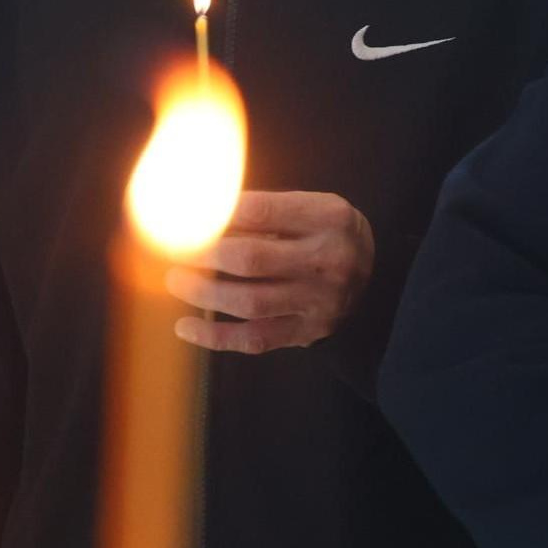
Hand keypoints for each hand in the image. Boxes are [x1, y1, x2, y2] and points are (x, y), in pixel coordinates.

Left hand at [163, 191, 374, 353]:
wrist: (374, 279)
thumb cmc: (327, 235)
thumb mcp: (313, 208)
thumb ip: (268, 209)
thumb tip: (199, 207)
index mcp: (328, 218)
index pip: (263, 211)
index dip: (217, 212)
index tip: (187, 213)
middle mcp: (327, 260)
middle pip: (251, 259)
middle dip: (202, 254)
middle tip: (172, 249)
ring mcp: (318, 302)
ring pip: (249, 302)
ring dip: (203, 294)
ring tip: (175, 280)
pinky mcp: (307, 333)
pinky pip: (255, 340)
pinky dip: (215, 337)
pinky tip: (186, 328)